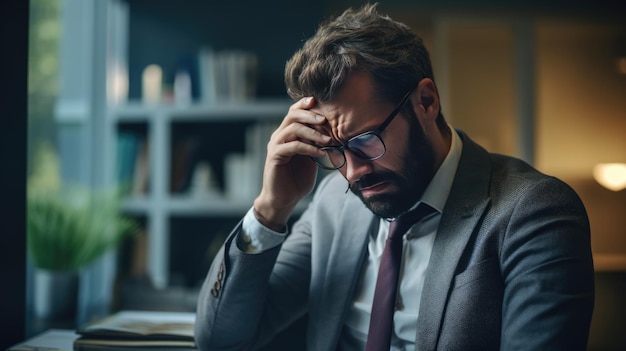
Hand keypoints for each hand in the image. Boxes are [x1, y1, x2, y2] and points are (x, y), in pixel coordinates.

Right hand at [253, 96, 329, 229]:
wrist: (285, 199)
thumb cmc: (298, 179)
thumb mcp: (311, 157)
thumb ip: (316, 143)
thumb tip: (334, 132)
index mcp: (287, 133)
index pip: (294, 112)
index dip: (305, 105)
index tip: (319, 101)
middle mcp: (279, 136)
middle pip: (292, 115)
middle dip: (310, 115)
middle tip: (325, 121)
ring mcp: (275, 145)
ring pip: (293, 129)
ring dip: (312, 133)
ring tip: (328, 140)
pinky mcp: (275, 156)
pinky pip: (293, 146)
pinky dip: (309, 148)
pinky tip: (320, 153)